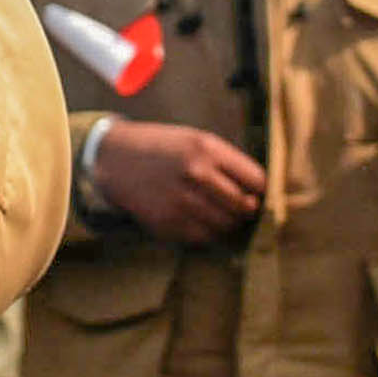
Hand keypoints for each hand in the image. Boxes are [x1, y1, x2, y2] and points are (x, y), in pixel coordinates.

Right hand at [90, 119, 267, 244]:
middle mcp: (195, 174)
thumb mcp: (195, 140)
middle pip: (244, 207)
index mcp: (205, 149)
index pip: (257, 180)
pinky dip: (206, 230)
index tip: (257, 191)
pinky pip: (204, 236)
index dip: (261, 189)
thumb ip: (228, 163)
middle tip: (239, 205)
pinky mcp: (168, 223)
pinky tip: (195, 215)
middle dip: (246, 208)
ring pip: (226, 225)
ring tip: (215, 209)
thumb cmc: (163, 148)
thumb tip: (262, 194)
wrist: (115, 159)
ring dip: (227, 221)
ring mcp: (181, 201)